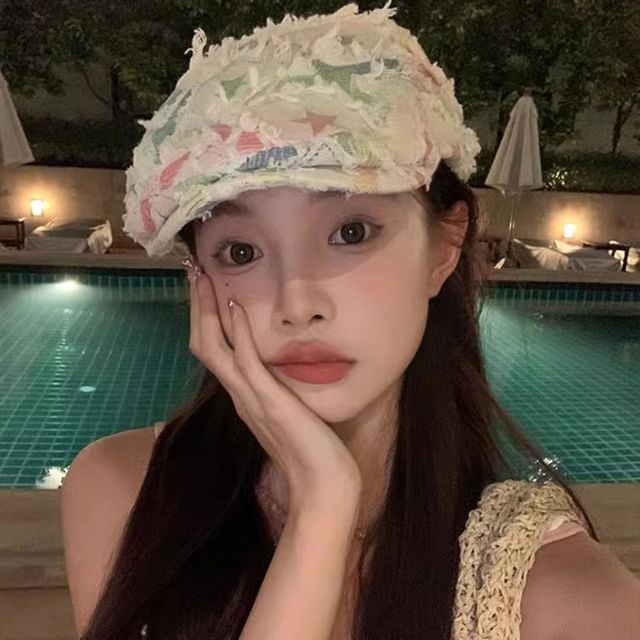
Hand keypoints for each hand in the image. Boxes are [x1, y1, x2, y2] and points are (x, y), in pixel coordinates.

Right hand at [186, 263, 361, 514]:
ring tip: (202, 280)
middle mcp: (240, 394)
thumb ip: (274, 395)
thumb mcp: (287, 415)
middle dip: (197, 308)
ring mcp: (251, 398)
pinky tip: (235, 307)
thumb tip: (271, 376)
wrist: (322, 487)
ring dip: (207, 312)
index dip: (204, 320)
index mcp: (243, 396)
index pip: (214, 351)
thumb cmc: (310, 453)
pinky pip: (246, 362)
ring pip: (215, 349)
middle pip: (205, 345)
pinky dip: (238, 332)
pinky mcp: (269, 402)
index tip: (204, 290)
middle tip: (193, 274)